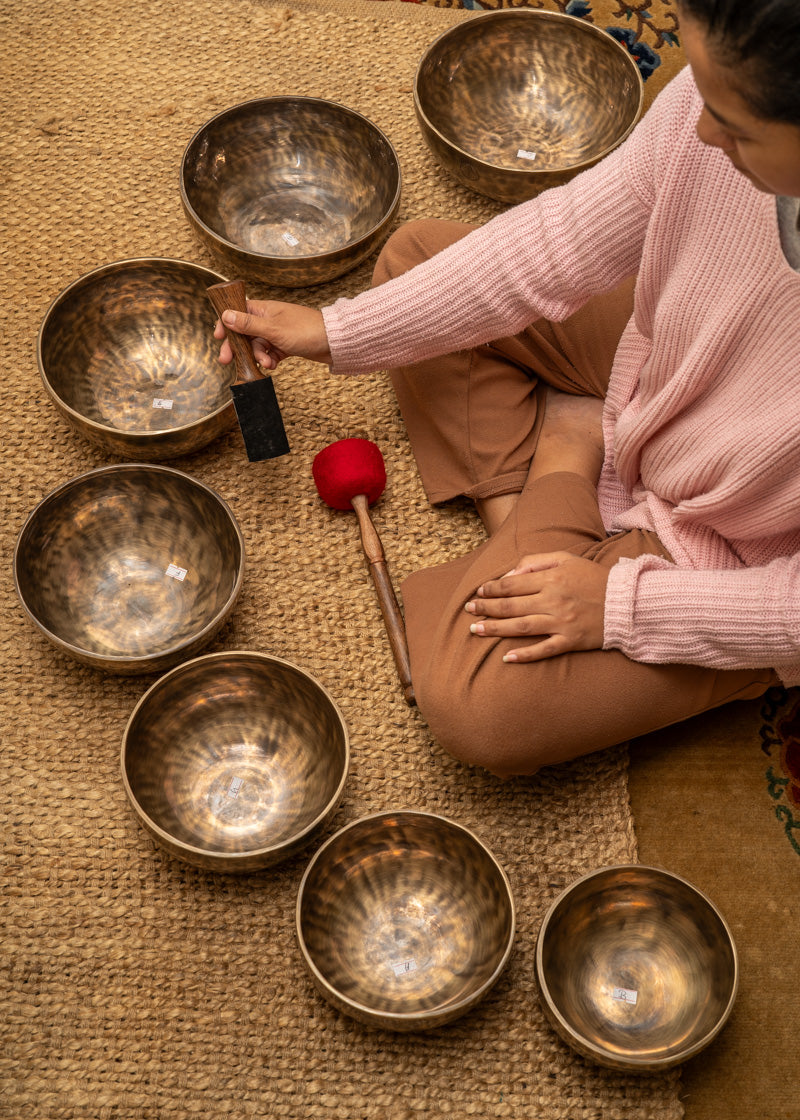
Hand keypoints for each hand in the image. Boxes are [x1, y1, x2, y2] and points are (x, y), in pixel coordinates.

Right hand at [214, 300, 331, 368]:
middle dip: (237, 347)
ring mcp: (277, 332)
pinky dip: (269, 360)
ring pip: (257, 346)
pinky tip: (273, 365)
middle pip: (244, 332)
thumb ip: (249, 324)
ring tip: (266, 364)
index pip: (237, 312)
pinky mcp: (285, 345)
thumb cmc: (306, 330)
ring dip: (258, 356)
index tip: (217, 336)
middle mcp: (268, 319)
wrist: (334, 343)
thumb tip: (226, 316)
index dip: (225, 323)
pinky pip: (270, 353)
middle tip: (226, 360)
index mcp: (264, 308)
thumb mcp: (273, 329)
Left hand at [464, 551, 608, 662]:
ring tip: (475, 630)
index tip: (479, 592)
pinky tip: (507, 658)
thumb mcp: (567, 559)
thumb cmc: (594, 578)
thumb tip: (510, 574)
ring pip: (521, 627)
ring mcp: (562, 623)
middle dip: (486, 608)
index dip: (492, 588)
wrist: (627, 602)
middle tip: (468, 611)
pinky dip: (525, 655)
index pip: (512, 584)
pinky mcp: (571, 641)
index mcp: (552, 579)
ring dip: (495, 629)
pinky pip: (544, 650)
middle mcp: (554, 601)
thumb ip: (536, 562)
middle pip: (511, 606)